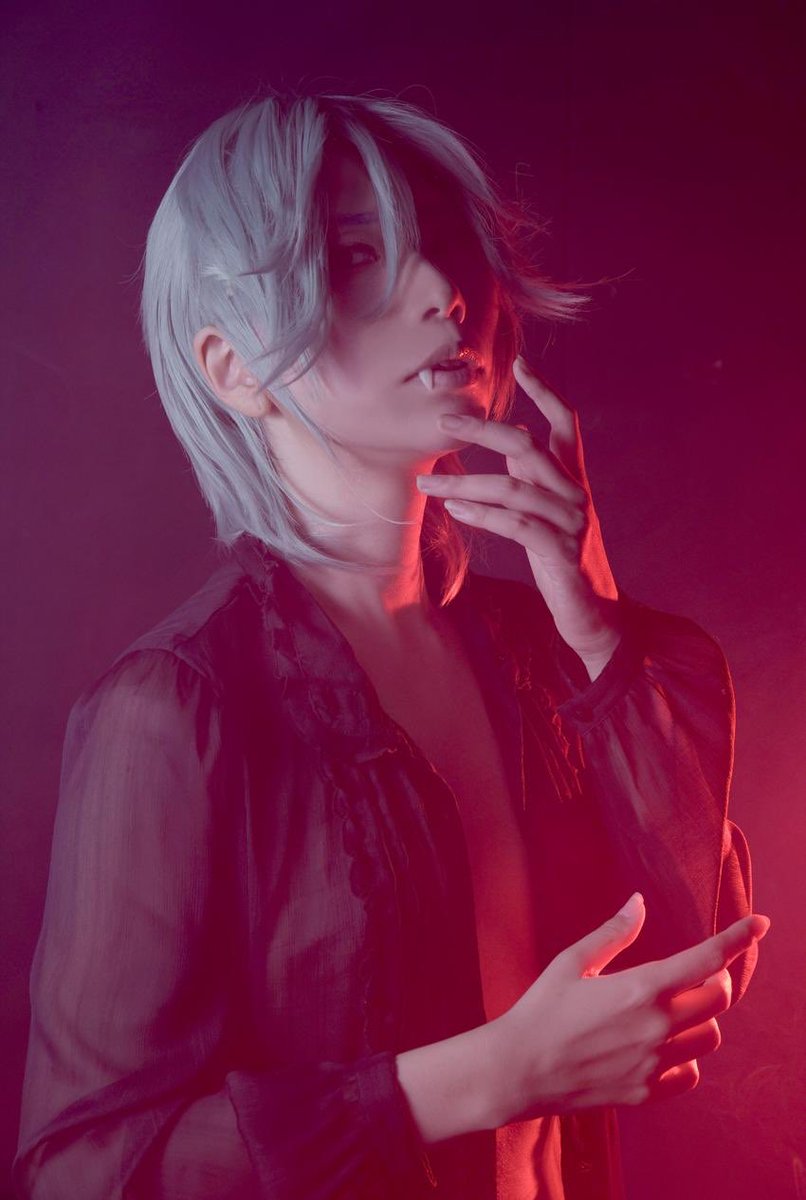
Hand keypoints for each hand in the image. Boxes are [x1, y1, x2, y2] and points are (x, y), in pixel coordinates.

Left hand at [418, 356, 621, 673]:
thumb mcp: (548, 514)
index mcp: (573, 480)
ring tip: (427, 482)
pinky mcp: (561, 552)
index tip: (521, 363)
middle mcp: (575, 494)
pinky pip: (516, 525)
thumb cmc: (564, 561)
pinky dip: (482, 514)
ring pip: (513, 488)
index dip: (546, 391)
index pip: (566, 423)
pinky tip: (454, 508)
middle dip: (483, 429)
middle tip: (443, 422)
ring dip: (464, 481)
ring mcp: (570, 523)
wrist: (596, 615)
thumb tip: (512, 439)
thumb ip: (533, 479)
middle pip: (528, 446)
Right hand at [484, 893, 769, 1125]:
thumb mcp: (572, 962)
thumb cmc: (541, 1009)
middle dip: (714, 981)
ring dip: (700, 1020)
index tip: (759, 924)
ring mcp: (654, 1063)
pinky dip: (685, 1057)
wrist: (518, 1069)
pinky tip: (661, 1046)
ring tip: (672, 1012)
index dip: (737, 939)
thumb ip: (614, 932)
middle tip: (695, 975)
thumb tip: (638, 901)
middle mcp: (655, 1027)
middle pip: (718, 1001)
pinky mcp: (646, 1091)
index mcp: (640, 988)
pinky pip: (689, 1073)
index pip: (706, 960)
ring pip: (708, 1038)